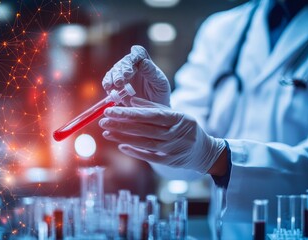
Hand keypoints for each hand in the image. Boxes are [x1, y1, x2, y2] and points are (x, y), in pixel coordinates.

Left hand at [99, 97, 225, 173]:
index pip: (149, 115)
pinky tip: (120, 145)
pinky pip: (148, 156)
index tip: (111, 109)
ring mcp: (171, 149)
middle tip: (103, 120)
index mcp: (177, 118)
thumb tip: (131, 101)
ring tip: (106, 131)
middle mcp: (174, 134)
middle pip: (143, 129)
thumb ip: (154, 108)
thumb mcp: (176, 114)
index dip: (128, 113)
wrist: (204, 152)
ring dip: (123, 137)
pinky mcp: (168, 161)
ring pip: (143, 142)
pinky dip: (133, 150)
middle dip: (121, 124)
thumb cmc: (186, 128)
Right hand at [102, 45, 170, 105]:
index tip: (133, 64)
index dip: (135, 55)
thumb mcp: (161, 84)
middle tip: (122, 80)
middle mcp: (133, 66)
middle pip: (125, 62)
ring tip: (116, 84)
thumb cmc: (160, 94)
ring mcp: (123, 75)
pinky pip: (109, 81)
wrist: (152, 110)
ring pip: (115, 70)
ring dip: (113, 76)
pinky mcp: (116, 85)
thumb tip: (143, 62)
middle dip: (122, 70)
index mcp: (145, 63)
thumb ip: (152, 73)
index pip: (139, 53)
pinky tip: (108, 88)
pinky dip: (107, 83)